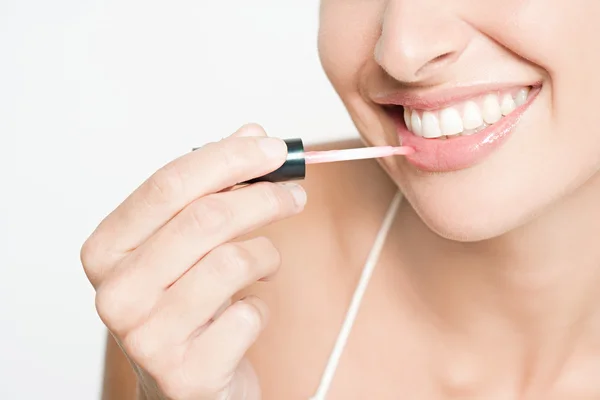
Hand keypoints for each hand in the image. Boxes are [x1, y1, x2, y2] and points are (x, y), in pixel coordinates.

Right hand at [81, 124, 306, 398]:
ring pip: (232, 262)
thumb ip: (213, 186)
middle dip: (263, 196)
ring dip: (266, 255)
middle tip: (294, 193)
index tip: (273, 148)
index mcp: (107, 250)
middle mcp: (117, 293)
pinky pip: (249, 314)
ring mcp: (148, 338)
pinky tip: (247, 312)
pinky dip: (261, 306)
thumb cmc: (186, 306)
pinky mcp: (188, 373)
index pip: (169, 184)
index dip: (228, 158)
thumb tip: (251, 134)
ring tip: (266, 262)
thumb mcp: (187, 245)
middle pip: (205, 218)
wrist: (184, 384)